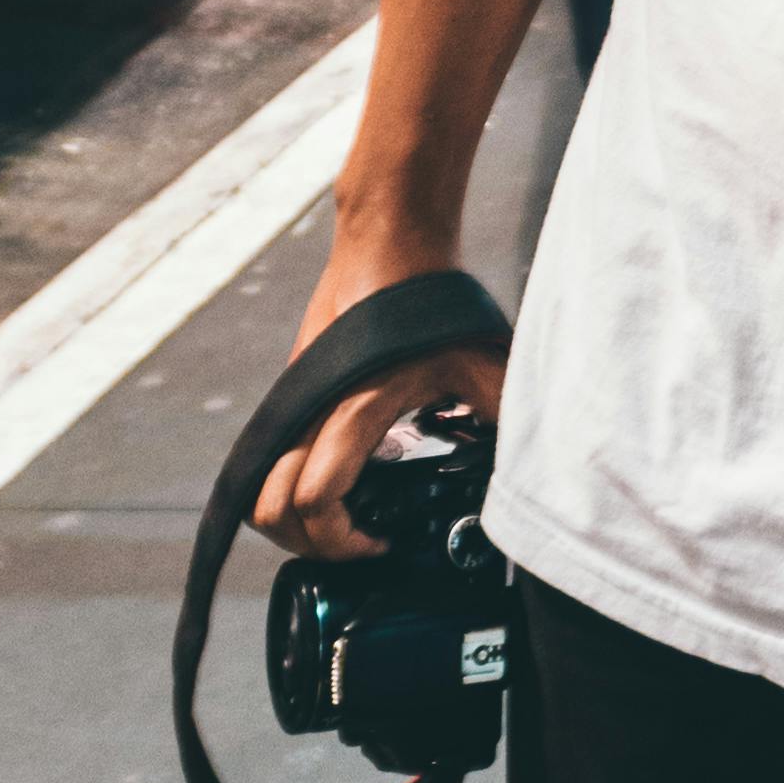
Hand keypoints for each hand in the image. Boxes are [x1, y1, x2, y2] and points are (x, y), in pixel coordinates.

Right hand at [253, 215, 505, 557]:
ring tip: (344, 525)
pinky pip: (272, 456)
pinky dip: (287, 487)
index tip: (380, 544)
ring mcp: (294, 397)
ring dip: (288, 520)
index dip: (342, 542)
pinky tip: (340, 485)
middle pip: (269, 507)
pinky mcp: (294, 389)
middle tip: (357, 546)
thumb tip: (526, 464)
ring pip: (257, 486)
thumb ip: (502, 412)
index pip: (316, 498)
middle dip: (307, 544)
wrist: (388, 236)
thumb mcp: (481, 357)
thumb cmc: (431, 295)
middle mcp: (310, 407)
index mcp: (354, 406)